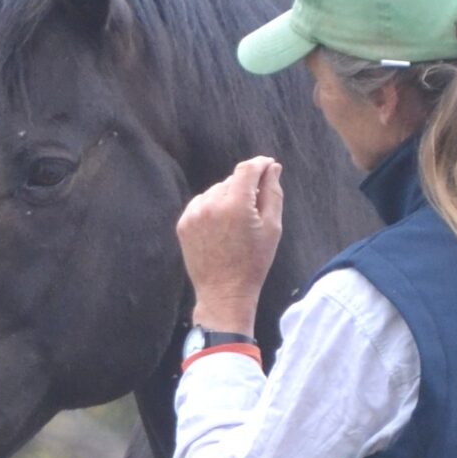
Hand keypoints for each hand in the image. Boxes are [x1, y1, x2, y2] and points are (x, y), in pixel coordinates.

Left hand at [175, 156, 282, 330]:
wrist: (224, 293)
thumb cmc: (253, 263)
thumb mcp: (272, 228)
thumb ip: (272, 193)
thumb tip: (272, 168)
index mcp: (236, 205)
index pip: (247, 169)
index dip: (260, 164)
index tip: (268, 166)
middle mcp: (211, 204)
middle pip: (232, 180)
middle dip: (245, 188)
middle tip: (255, 210)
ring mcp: (194, 214)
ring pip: (216, 191)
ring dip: (228, 198)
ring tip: (236, 225)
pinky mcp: (184, 223)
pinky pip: (202, 204)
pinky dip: (212, 209)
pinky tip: (222, 229)